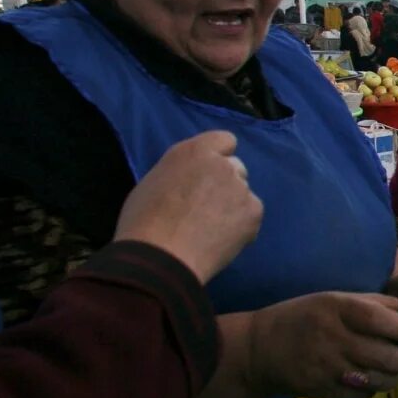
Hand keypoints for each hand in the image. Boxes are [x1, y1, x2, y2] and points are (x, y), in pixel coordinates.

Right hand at [114, 131, 262, 283]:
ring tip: (212, 230)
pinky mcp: (254, 211)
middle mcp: (221, 163)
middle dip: (226, 183)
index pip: (224, 140)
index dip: (219, 156)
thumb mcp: (155, 182)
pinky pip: (252, 216)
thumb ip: (180, 173)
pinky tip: (221, 242)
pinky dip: (242, 227)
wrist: (161, 257)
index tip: (209, 174)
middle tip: (208, 207)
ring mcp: (240, 187)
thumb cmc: (143, 223)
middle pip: (236, 168)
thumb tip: (190, 182)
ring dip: (234, 205)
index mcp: (193, 151)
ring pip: (244, 193)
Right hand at [245, 292, 397, 397]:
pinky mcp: (321, 391)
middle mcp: (332, 338)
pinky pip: (360, 396)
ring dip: (391, 378)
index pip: (379, 319)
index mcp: (337, 308)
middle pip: (384, 356)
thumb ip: (372, 302)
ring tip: (390, 371)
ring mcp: (326, 368)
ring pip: (376, 381)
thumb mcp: (333, 298)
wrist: (260, 348)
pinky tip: (367, 381)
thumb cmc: (304, 317)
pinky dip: (370, 391)